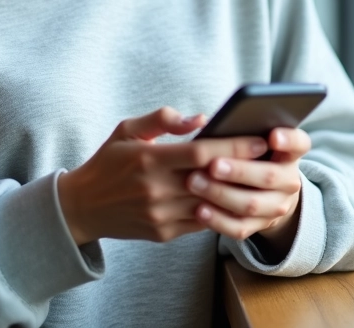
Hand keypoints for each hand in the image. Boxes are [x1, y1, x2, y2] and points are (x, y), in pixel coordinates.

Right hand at [56, 108, 270, 245]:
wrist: (82, 207)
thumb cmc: (108, 162)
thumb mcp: (127, 129)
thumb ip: (162, 119)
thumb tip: (199, 119)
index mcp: (149, 160)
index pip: (201, 153)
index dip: (234, 147)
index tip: (259, 140)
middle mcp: (156, 190)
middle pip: (213, 180)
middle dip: (245, 169)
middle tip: (271, 159)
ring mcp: (161, 215)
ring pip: (212, 206)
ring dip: (238, 193)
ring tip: (260, 179)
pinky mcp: (164, 233)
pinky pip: (202, 223)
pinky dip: (221, 211)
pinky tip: (237, 198)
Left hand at [186, 127, 309, 253]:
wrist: (265, 191)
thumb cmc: (250, 154)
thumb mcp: (252, 138)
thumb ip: (238, 128)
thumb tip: (202, 120)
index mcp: (289, 152)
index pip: (298, 143)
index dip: (288, 139)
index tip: (272, 136)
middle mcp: (289, 180)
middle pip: (269, 176)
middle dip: (239, 171)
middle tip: (213, 165)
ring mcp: (277, 205)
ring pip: (251, 203)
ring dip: (222, 194)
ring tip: (194, 183)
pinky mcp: (260, 225)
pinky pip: (240, 227)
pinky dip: (218, 220)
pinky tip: (199, 210)